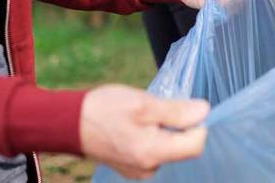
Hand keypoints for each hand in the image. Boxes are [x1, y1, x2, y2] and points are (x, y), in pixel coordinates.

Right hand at [79, 85, 208, 179]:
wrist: (70, 122)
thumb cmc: (105, 109)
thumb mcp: (143, 103)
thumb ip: (176, 111)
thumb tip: (204, 112)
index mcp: (153, 153)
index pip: (196, 145)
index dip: (198, 124)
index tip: (184, 108)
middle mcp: (149, 168)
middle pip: (184, 147)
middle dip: (178, 126)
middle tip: (155, 110)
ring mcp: (140, 171)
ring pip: (170, 148)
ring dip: (165, 130)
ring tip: (141, 117)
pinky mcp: (134, 167)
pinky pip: (156, 152)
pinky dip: (153, 137)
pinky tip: (136, 126)